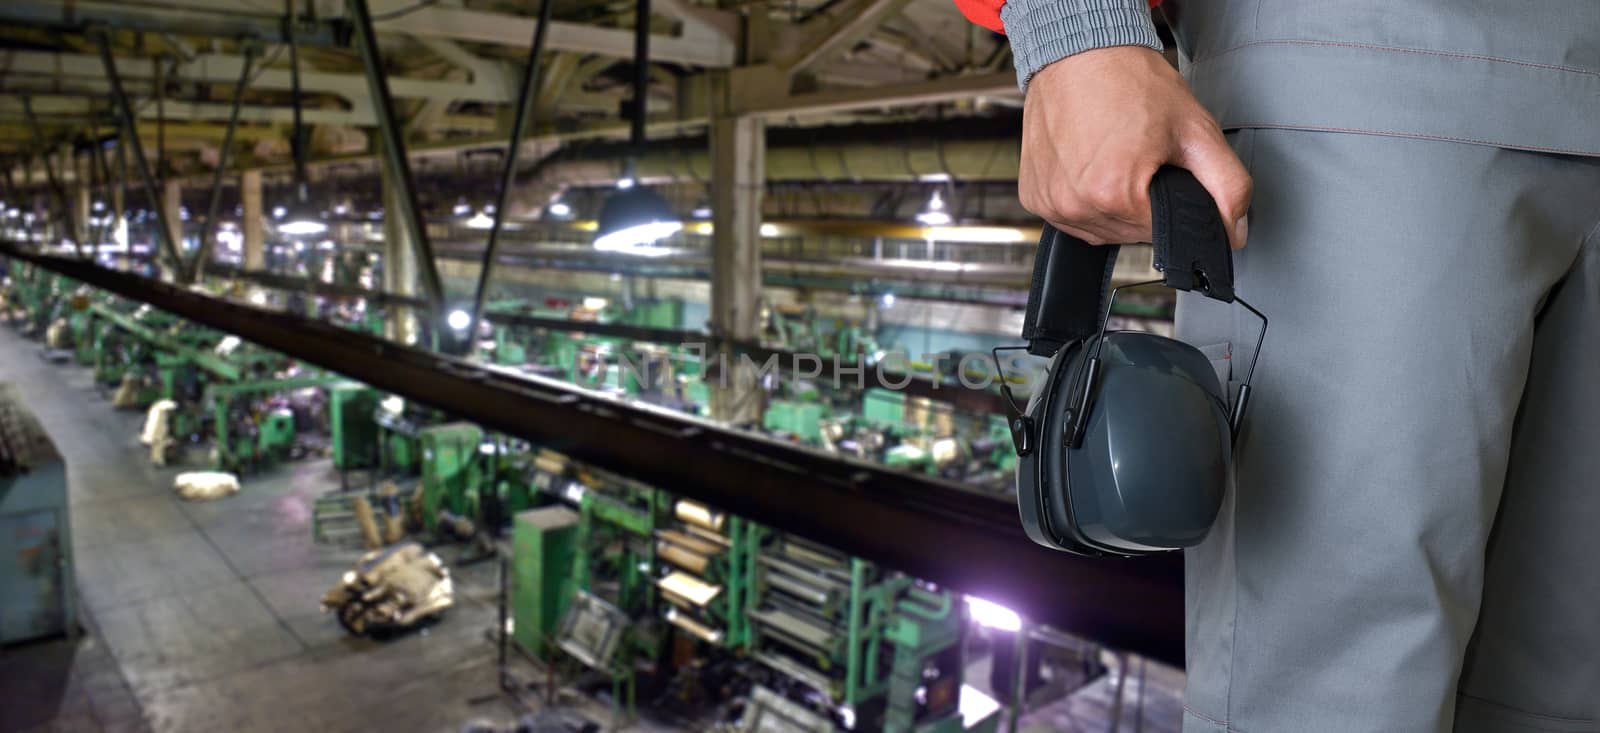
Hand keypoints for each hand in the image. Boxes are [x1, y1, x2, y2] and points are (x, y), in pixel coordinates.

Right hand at [1019, 46, 1251, 248]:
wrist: (1080, 53)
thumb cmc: (1130, 82)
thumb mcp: (1195, 130)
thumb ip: (1228, 186)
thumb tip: (1234, 231)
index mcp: (1115, 194)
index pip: (1162, 233)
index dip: (1172, 202)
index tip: (1163, 168)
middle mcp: (1075, 205)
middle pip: (1130, 233)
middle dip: (1143, 203)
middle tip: (1140, 156)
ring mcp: (1050, 204)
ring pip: (1101, 230)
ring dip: (1114, 205)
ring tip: (1114, 158)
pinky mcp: (1034, 197)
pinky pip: (1071, 218)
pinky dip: (1085, 199)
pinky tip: (1090, 165)